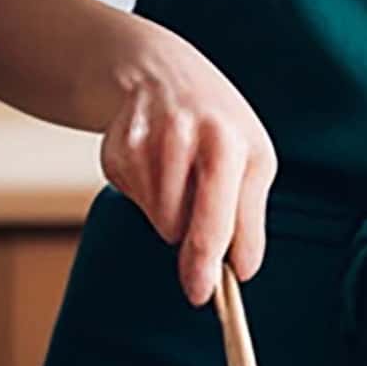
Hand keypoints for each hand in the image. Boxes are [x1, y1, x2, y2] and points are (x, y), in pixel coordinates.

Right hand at [100, 24, 277, 305]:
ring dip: (170, 215)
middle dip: (188, 246)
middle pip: (175, 225)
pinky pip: (132, 202)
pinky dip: (146, 196)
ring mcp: (141, 141)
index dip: (206, 262)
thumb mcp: (253, 157)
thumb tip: (242, 271)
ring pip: (155, 219)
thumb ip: (249, 216)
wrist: (160, 71)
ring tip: (182, 178)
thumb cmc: (219, 123)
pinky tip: (156, 165)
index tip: (203, 294)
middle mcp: (181, 136)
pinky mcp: (113, 150)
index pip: (214, 217)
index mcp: (225, 141)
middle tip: (197, 244)